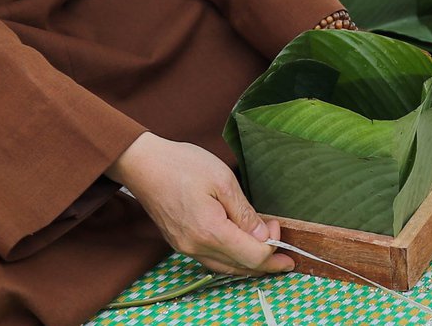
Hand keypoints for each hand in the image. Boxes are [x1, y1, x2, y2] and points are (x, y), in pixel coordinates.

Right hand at [109, 133, 291, 277]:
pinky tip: (241, 250)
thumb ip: (245, 213)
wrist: (143, 164)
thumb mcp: (223, 180)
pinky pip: (212, 260)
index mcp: (210, 231)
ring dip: (250, 264)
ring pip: (226, 268)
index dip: (272, 246)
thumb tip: (263, 236)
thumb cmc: (183, 165)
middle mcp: (196, 247)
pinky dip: (232, 259)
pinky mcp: (180, 244)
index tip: (277, 225)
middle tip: (288, 256)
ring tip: (270, 257)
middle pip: (241, 267)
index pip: (253, 256)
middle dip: (268, 263)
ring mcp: (186, 248)